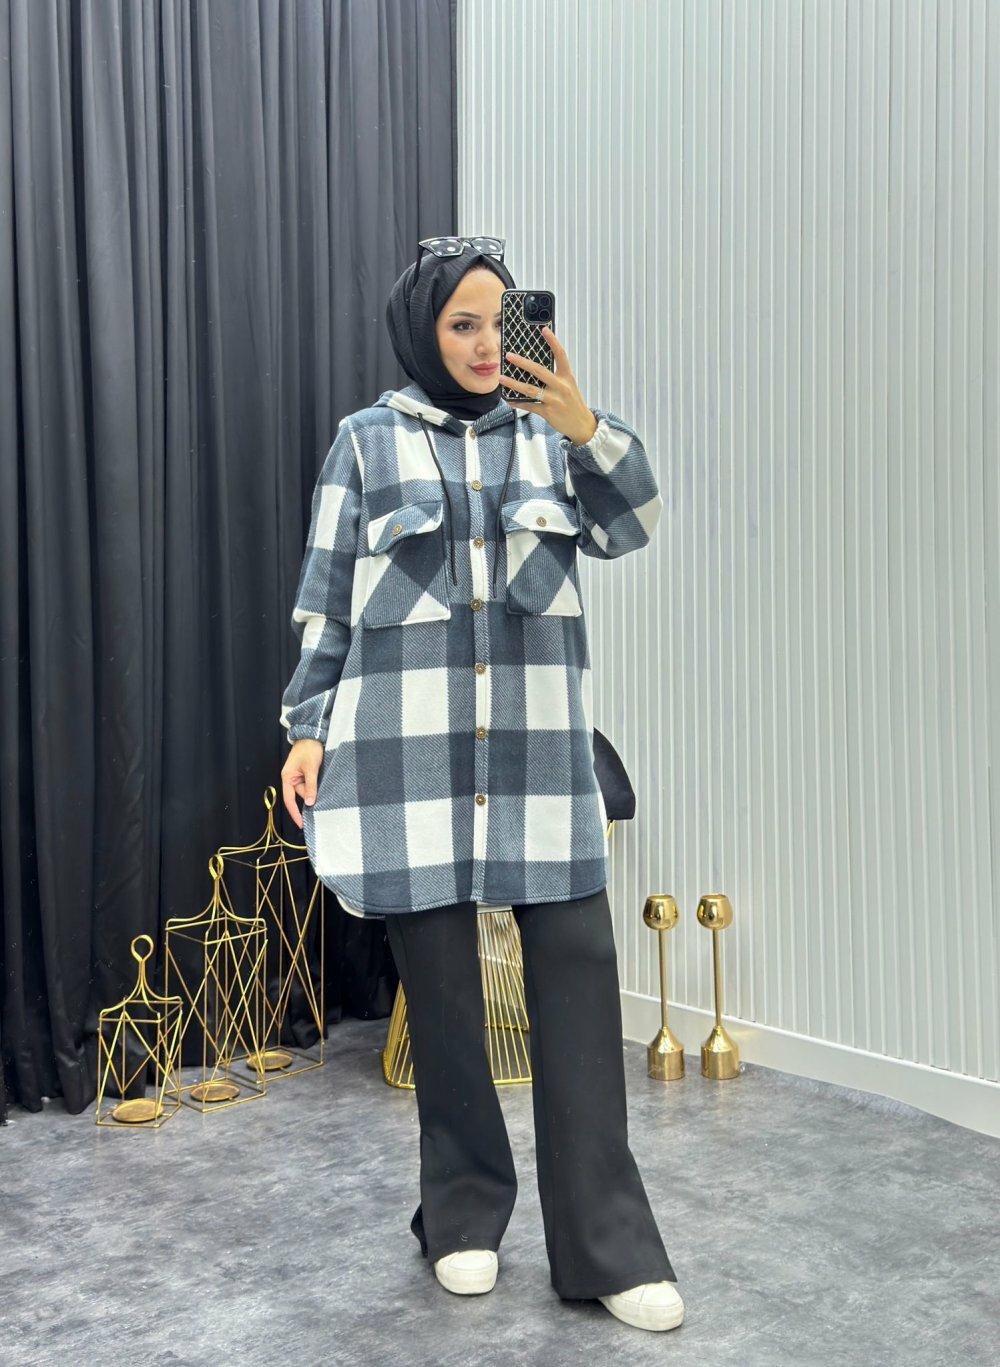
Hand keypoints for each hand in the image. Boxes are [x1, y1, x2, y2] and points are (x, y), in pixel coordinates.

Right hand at [281, 738, 324, 829]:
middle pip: (301, 794)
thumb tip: (310, 803)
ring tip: (323, 781)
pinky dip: (316, 785)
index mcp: (287, 778)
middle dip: (311, 797)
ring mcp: (298, 775)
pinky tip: (323, 782)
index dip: (295, 813)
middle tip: (324, 801)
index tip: (302, 824)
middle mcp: (291, 778)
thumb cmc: (309, 749)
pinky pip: (310, 783)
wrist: (312, 735)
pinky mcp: (305, 772)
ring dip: (315, 789)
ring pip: (307, 789)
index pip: (289, 800)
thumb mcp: (311, 768)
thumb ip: (311, 786)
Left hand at [502, 325, 598, 445]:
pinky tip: (508, 399)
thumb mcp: (569, 386)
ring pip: (530, 389)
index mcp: (567, 377)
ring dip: (514, 383)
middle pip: (539, 371)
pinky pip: (529, 406)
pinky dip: (517, 402)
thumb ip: (556, 376)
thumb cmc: (573, 403)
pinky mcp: (548, 412)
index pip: (561, 355)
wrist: (582, 425)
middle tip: (508, 356)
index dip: (552, 341)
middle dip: (522, 362)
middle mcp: (561, 387)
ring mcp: (554, 400)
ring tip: (502, 378)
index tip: (544, 329)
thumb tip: (535, 367)